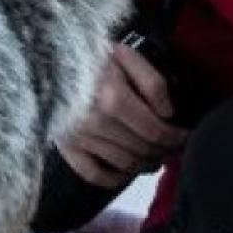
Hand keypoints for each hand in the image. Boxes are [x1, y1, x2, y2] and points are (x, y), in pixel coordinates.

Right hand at [57, 42, 189, 185]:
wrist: (46, 58)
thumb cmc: (89, 53)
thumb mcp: (125, 54)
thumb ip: (151, 81)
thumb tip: (167, 113)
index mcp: (113, 99)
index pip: (155, 131)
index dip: (176, 138)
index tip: (185, 136)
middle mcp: (96, 123)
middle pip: (142, 150)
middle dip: (164, 151)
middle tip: (173, 146)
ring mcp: (79, 138)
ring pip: (124, 164)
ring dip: (146, 164)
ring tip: (156, 157)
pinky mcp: (66, 147)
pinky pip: (95, 174)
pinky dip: (115, 179)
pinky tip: (128, 171)